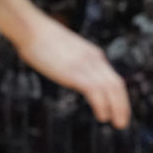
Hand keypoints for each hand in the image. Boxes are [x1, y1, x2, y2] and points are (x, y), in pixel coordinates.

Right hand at [13, 13, 129, 127]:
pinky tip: (102, 117)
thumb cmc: (41, 39)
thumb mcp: (67, 50)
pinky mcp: (75, 71)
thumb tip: (70, 71)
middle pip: (117, 85)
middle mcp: (94, 60)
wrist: (29, 27)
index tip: (121, 111)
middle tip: (122, 123)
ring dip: (117, 109)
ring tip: (118, 124)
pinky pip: (96, 91)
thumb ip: (75, 62)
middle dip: (123, 106)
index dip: (120, 97)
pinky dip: (102, 105)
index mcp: (94, 55)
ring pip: (111, 89)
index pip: (114, 79)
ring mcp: (85, 65)